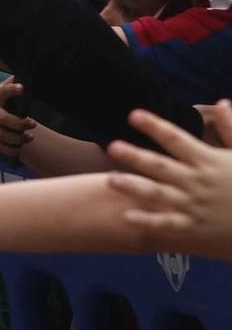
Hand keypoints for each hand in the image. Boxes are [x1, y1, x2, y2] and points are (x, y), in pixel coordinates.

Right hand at [0, 77, 34, 161]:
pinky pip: (0, 147)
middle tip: (33, 123)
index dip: (11, 90)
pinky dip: (11, 150)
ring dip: (18, 138)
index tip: (23, 88)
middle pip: (3, 120)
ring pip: (2, 136)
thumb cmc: (0, 99)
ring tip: (30, 137)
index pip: (3, 92)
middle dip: (19, 123)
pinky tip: (21, 147)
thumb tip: (30, 80)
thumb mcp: (3, 88)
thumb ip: (13, 83)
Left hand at [106, 105, 231, 254]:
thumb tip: (221, 102)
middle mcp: (198, 182)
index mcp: (208, 161)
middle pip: (161, 166)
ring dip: (134, 186)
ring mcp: (195, 205)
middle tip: (111, 146)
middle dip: (135, 156)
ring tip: (109, 179)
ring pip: (159, 194)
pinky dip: (149, 221)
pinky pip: (169, 224)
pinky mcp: (196, 227)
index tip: (132, 115)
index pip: (176, 139)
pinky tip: (127, 215)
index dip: (154, 126)